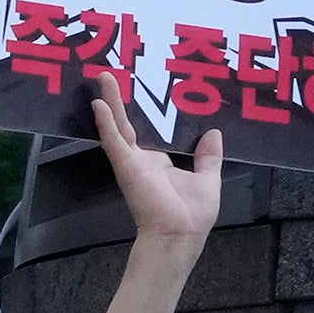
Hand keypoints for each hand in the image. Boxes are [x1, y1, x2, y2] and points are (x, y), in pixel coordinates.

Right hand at [90, 86, 225, 248]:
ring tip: (103, 78)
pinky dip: (106, 122)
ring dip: (109, 103)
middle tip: (112, 76)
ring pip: (117, 126)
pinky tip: (99, 104)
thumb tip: (214, 133)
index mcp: (159, 164)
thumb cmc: (193, 214)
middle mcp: (142, 160)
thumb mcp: (209, 179)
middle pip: (128, 125)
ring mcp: (132, 162)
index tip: (144, 93)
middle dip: (119, 101)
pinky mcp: (127, 166)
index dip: (144, 115)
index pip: (149, 134)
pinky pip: (114, 140)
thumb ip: (209, 157)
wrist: (180, 235)